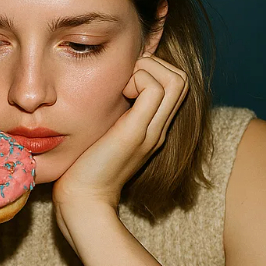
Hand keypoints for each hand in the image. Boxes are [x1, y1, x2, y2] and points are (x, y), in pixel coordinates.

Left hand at [52, 52, 188, 236]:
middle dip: (154, 64)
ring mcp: (151, 131)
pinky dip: (136, 80)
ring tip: (123, 86)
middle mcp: (159, 128)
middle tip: (125, 78)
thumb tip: (107, 90)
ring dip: (147, 70)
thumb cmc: (84, 167)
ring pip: (175, 80)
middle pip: (182, 78)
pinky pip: (153, 89)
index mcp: (153, 128)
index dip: (154, 70)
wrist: (83, 200)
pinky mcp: (136, 133)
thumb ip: (112, 115)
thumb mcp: (104, 133)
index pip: (176, 84)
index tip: (124, 80)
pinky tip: (117, 95)